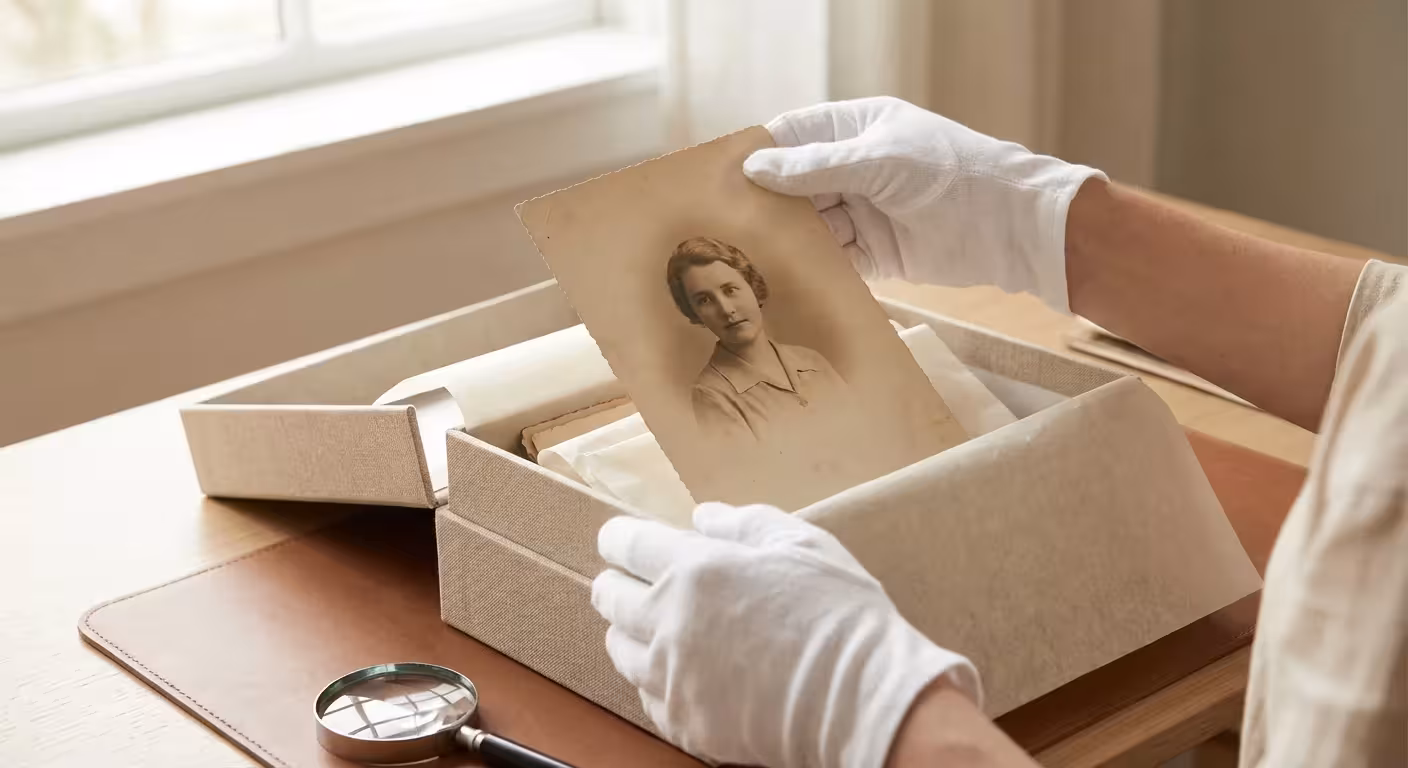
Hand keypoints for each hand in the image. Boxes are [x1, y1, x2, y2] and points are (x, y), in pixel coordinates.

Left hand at [591, 503, 980, 767]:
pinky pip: (647, 696)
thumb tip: (702, 518)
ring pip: (619, 649)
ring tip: (657, 628)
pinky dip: (657, 680)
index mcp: (696, 569)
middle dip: (618, 583)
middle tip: (634, 583)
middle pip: (610, 596)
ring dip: (631, 632)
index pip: (627, 543)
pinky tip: (683, 672)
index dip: (618, 538)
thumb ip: (744, 522)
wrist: (861, 698)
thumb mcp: (801, 543)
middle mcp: (671, 621)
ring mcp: (672, 676)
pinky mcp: (683, 722)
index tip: (620, 540)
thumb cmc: (838, 615)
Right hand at [743, 96, 1105, 312]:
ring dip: (785, 241)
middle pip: (794, 185)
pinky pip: (832, 260)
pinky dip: (812, 269)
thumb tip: (756, 167)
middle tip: (721, 225)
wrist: (1010, 226)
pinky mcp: (875, 253)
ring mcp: (864, 211)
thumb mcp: (880, 162)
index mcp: (856, 129)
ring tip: (745, 258)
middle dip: (764, 204)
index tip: (718, 176)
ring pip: (810, 226)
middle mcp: (855, 168)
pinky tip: (784, 280)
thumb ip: (817, 167)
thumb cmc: (952, 174)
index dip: (757, 154)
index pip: (793, 136)